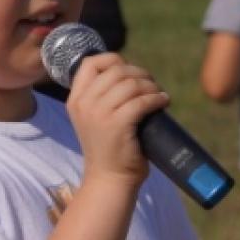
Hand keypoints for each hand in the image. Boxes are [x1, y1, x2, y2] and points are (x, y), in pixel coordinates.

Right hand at [65, 53, 167, 190]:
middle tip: (151, 85)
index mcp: (76, 99)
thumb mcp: (94, 118)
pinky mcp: (117, 124)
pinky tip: (163, 102)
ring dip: (151, 86)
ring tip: (158, 94)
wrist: (109, 179)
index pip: (91, 63)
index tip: (130, 72)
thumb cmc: (107, 149)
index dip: (114, 60)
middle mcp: (84, 103)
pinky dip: (157, 98)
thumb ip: (102, 96)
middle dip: (139, 73)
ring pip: (131, 83)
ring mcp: (99, 113)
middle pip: (116, 70)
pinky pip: (142, 101)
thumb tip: (130, 73)